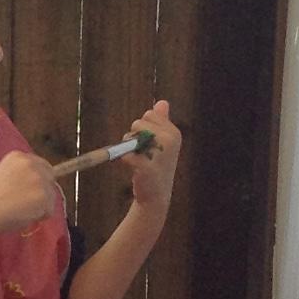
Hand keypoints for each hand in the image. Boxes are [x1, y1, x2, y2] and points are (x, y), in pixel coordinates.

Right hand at [0, 152, 57, 237]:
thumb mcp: (3, 174)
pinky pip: (50, 210)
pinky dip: (40, 216)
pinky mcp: (43, 196)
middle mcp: (30, 163)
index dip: (39, 179)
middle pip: (50, 177)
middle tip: (27, 203)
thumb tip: (39, 182)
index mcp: (18, 156)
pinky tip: (24, 215)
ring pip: (51, 195)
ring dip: (40, 205)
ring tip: (20, 209)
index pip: (42, 165)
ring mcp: (38, 179)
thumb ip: (21, 173)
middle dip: (43, 190)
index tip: (31, 190)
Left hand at [122, 101, 180, 215]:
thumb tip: (162, 102)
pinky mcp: (146, 167)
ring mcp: (159, 154)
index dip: (143, 127)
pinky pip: (125, 154)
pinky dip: (124, 160)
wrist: (156, 195)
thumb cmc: (157, 166)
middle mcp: (169, 140)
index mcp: (174, 132)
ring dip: (128, 147)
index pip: (149, 114)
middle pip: (138, 123)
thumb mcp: (162, 141)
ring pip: (130, 137)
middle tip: (142, 153)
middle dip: (134, 136)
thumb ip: (162, 121)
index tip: (149, 143)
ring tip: (139, 161)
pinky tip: (133, 169)